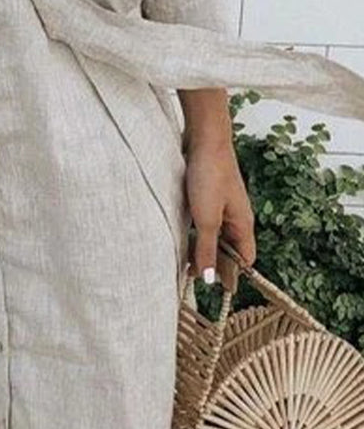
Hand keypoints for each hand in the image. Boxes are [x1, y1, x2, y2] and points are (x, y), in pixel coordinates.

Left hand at [183, 132, 255, 282]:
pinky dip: (196, 232)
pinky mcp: (207, 194)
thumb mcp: (206, 218)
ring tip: (184, 262)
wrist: (203, 138)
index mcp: (243, 223)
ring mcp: (222, 204)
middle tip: (193, 278)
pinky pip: (205, 221)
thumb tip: (209, 279)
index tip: (216, 289)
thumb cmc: (210, 174)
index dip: (233, 274)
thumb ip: (207, 249)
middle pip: (229, 249)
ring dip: (203, 248)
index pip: (245, 259)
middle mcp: (236, 216)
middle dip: (214, 263)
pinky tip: (183, 236)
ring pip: (215, 235)